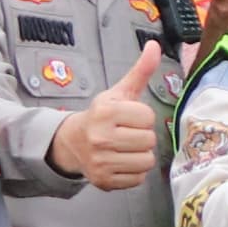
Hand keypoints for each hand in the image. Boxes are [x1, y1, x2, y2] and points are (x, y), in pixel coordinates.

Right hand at [47, 42, 164, 190]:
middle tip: (127, 134)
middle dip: (143, 137)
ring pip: (146, 161)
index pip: (148, 118)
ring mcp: (101, 161)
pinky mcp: (104, 181)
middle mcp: (100, 137)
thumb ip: (140, 71)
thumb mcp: (120, 92)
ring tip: (125, 148)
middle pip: (149, 141)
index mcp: (106, 111)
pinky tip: (120, 161)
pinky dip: (133, 172)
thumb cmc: (103, 116)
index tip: (129, 118)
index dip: (143, 118)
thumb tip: (154, 45)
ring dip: (140, 155)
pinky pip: (138, 179)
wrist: (73, 142)